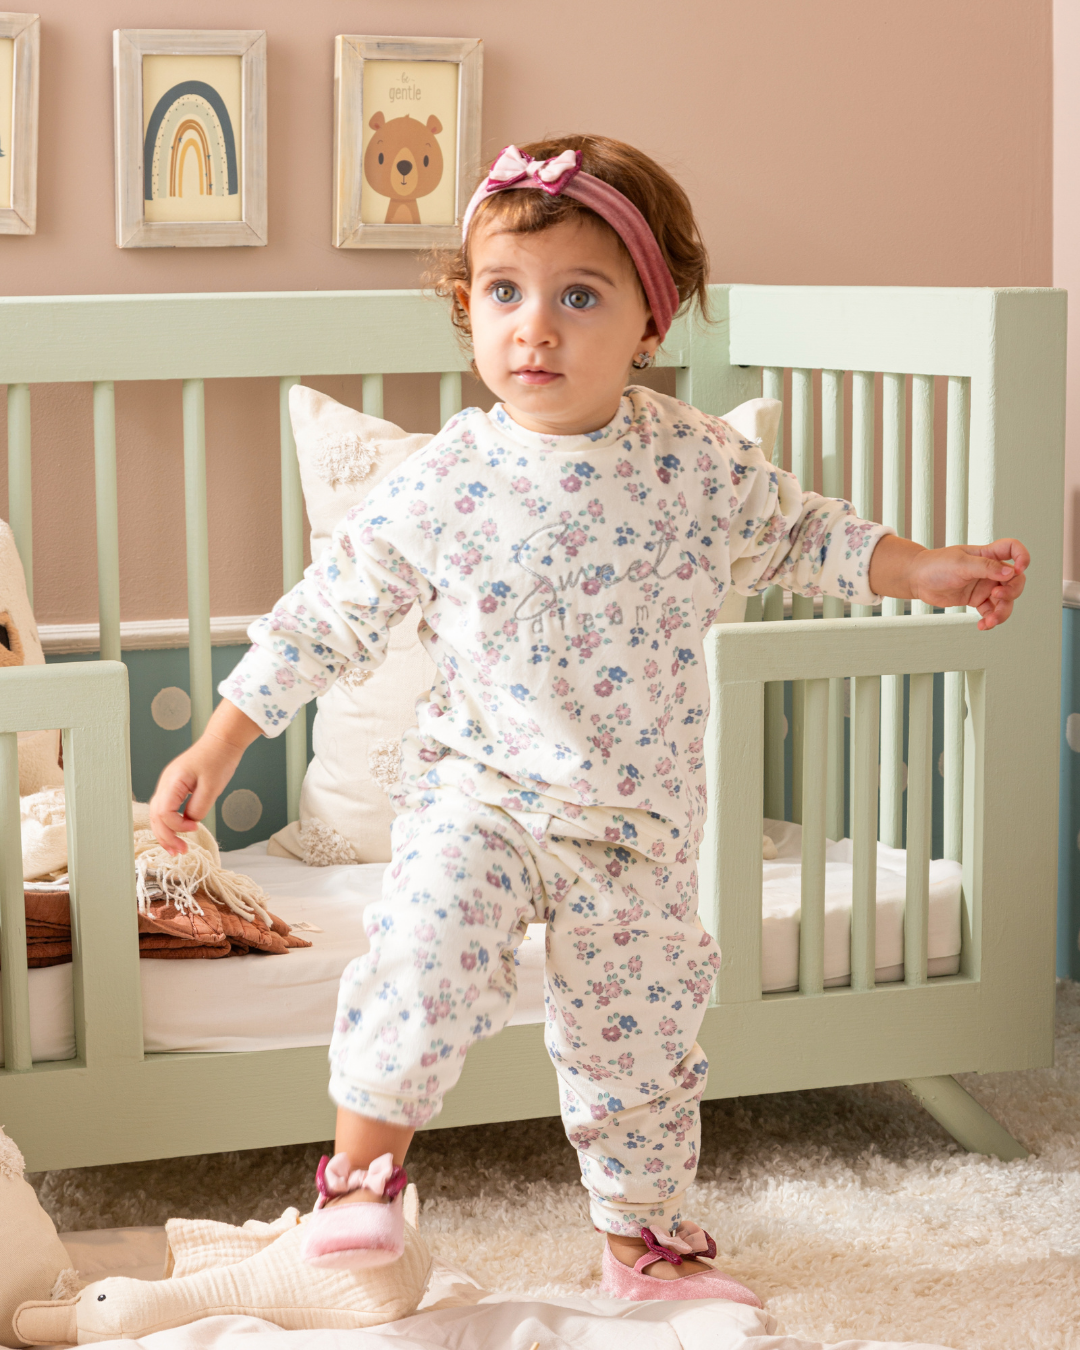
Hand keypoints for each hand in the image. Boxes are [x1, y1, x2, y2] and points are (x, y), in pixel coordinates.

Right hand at [148, 701, 261, 853]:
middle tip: (180, 852)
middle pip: (155, 816)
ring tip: (177, 849)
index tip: (195, 827)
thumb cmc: (219, 759)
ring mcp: (169, 785)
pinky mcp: (176, 787)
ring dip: (166, 833)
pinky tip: (179, 833)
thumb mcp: (213, 786)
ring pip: (158, 814)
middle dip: (166, 837)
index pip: (163, 812)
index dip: (177, 825)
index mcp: (173, 781)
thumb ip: (199, 807)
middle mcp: (166, 784)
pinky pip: (166, 809)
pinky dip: (170, 823)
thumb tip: (190, 821)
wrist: (222, 742)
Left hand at [907, 539, 1027, 629]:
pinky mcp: (977, 600)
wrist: (917, 580)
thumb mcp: (961, 564)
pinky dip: (990, 620)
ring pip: (1005, 600)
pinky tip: (983, 625)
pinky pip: (991, 612)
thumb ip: (986, 567)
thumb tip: (1010, 572)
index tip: (1019, 569)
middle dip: (1012, 592)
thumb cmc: (936, 565)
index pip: (1013, 549)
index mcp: (987, 554)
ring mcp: (984, 586)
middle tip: (997, 597)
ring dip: (1002, 612)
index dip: (1022, 556)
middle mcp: (989, 570)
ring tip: (990, 620)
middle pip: (1015, 581)